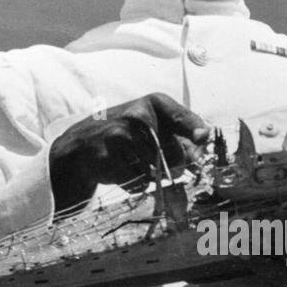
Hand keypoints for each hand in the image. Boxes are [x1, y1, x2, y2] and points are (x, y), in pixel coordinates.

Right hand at [49, 93, 208, 214]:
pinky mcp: (111, 158)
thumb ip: (180, 136)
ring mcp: (122, 137)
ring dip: (153, 174)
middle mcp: (138, 116)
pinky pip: (140, 182)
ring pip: (158, 170)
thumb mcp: (153, 124)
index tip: (204, 138)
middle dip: (175, 164)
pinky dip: (136, 183)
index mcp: (153, 103)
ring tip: (135, 162)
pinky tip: (123, 170)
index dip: (195, 129)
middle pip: (175, 152)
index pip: (181, 117)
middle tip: (160, 161)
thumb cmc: (127, 134)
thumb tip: (200, 157)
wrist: (82, 146)